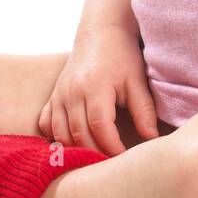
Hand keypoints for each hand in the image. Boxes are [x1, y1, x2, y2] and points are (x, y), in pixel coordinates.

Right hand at [38, 26, 159, 154]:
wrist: (100, 33)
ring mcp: (59, 94)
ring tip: (94, 157)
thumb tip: (151, 138)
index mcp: (95, 88)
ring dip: (75, 149)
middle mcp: (72, 92)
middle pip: (78, 134)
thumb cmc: (122, 56)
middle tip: (111, 164)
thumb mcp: (137, 81)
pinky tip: (72, 143)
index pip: (99, 127)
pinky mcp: (53, 95)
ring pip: (60, 133)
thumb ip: (144, 110)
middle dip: (95, 153)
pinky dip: (56, 137)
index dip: (111, 147)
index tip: (124, 158)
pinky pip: (46, 124)